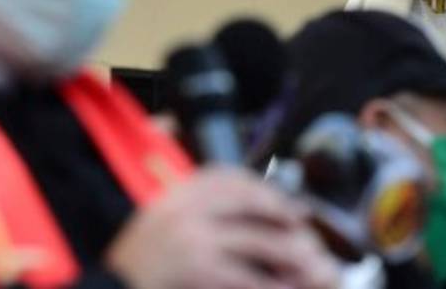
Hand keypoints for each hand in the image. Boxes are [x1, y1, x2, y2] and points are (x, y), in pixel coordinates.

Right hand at [105, 167, 338, 288]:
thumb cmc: (134, 265)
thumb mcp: (153, 221)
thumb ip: (186, 203)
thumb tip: (211, 168)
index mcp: (175, 194)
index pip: (227, 176)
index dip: (261, 187)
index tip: (283, 200)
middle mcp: (186, 209)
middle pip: (251, 203)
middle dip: (283, 214)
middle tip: (304, 228)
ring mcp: (193, 239)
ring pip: (259, 241)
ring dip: (291, 254)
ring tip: (311, 265)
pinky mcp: (199, 269)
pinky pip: (249, 277)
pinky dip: (273, 284)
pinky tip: (287, 288)